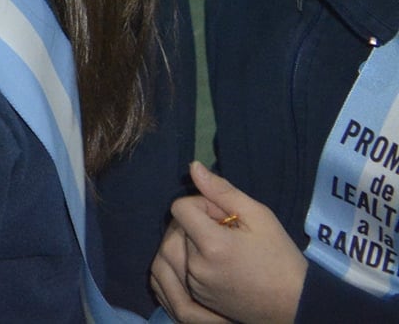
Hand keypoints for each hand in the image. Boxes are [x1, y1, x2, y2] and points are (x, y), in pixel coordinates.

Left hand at [151, 162, 305, 323]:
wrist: (295, 303)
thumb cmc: (280, 257)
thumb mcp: (259, 216)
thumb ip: (222, 191)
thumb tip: (193, 167)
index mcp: (212, 245)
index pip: (180, 208)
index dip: (200, 204)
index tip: (223, 215)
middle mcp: (196, 267)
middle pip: (177, 228)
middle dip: (197, 223)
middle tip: (228, 233)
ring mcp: (193, 286)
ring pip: (174, 248)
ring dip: (191, 242)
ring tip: (221, 249)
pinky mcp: (194, 299)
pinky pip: (177, 270)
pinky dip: (189, 261)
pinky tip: (215, 264)